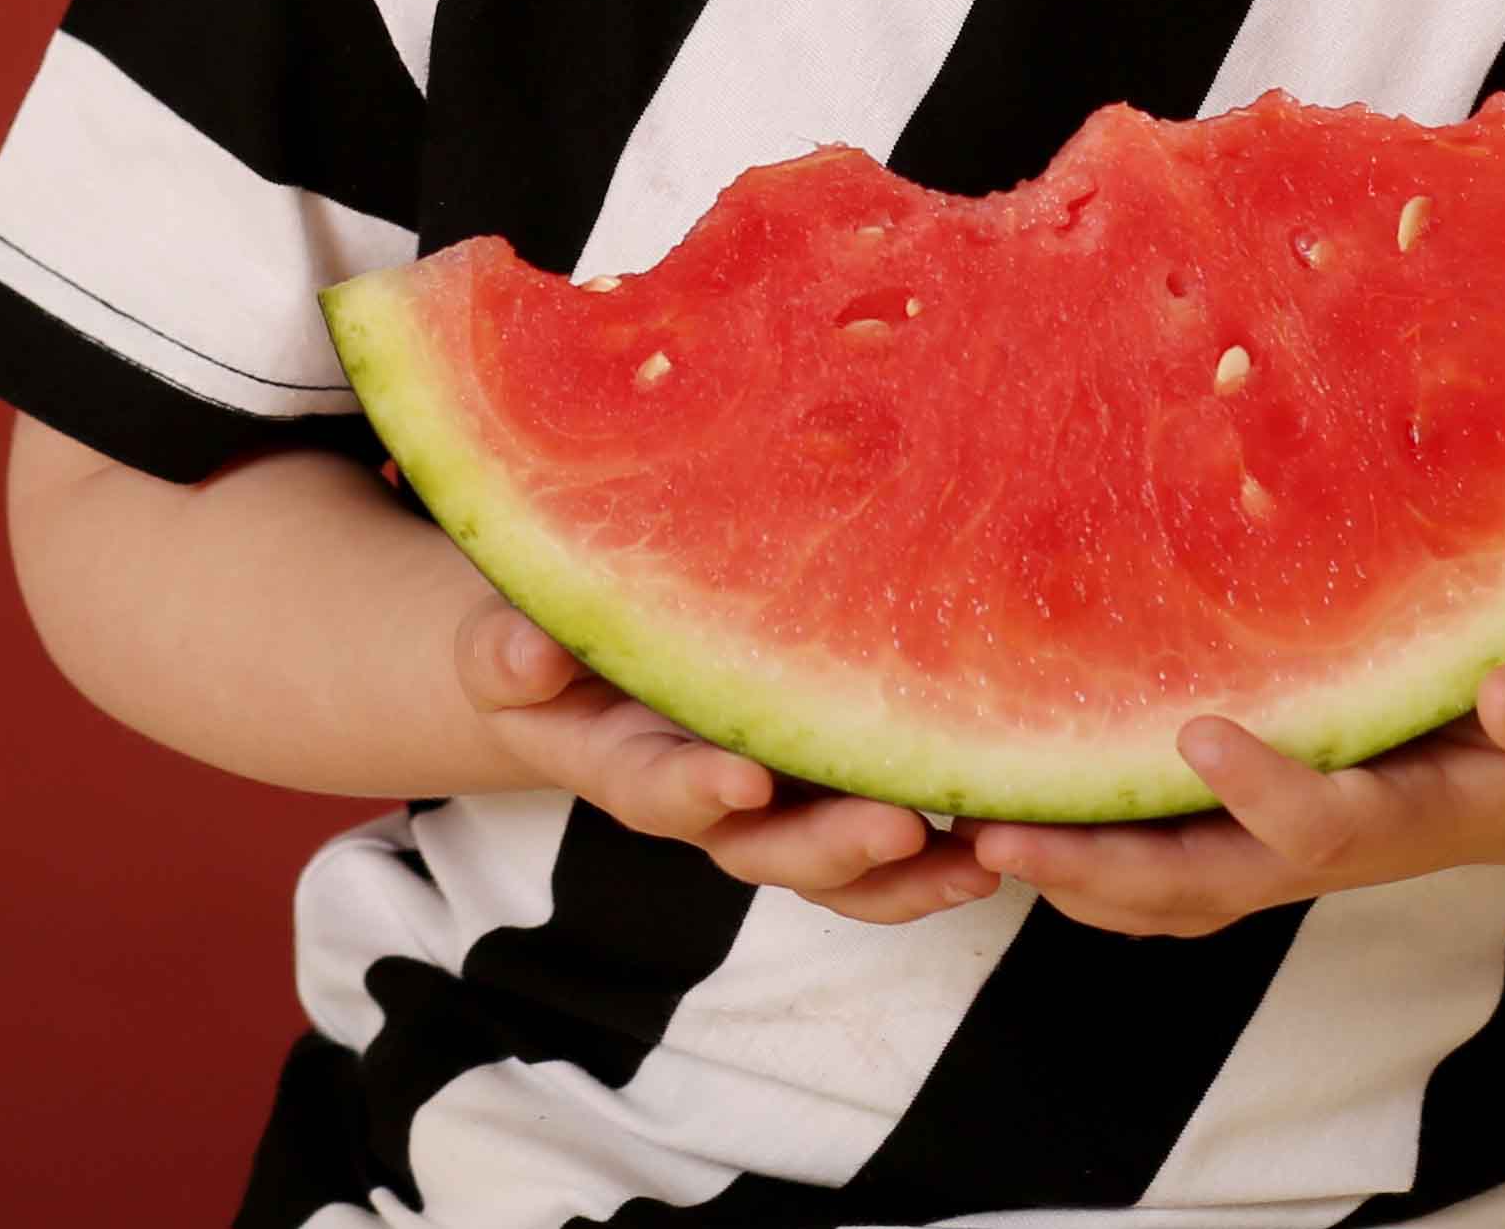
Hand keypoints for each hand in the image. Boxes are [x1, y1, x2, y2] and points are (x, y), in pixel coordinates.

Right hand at [454, 600, 1000, 924]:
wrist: (588, 652)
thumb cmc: (550, 635)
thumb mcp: (509, 633)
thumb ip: (510, 648)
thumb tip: (528, 653)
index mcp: (623, 763)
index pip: (658, 789)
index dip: (697, 790)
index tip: (744, 781)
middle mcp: (706, 801)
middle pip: (767, 849)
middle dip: (832, 847)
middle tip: (897, 827)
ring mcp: (772, 804)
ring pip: (836, 866)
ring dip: (904, 870)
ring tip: (975, 854)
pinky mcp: (824, 788)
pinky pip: (881, 849)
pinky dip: (936, 859)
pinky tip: (995, 840)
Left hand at [950, 653, 1504, 938]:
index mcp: (1402, 817)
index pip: (1324, 824)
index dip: (1266, 792)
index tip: (1201, 734)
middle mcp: (1321, 850)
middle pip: (1201, 885)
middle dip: (1104, 870)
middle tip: (1003, 838)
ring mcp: (1274, 852)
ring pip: (1159, 890)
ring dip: (1067, 873)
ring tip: (965, 835)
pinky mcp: (1244, 831)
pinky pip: (1154, 866)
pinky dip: (1080, 857)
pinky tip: (1006, 813)